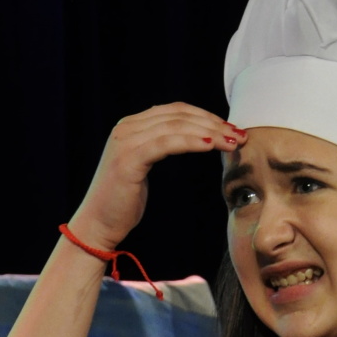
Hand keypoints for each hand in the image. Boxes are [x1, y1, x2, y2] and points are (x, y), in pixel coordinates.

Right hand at [68, 102, 245, 251]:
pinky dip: (191, 142)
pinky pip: (166, 143)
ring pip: (175, 127)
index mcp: (131, 126)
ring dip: (209, 132)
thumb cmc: (123, 202)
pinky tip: (210, 145)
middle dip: (213, 123)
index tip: (230, 129)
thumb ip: (160, 146)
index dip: (206, 116)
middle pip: (178, 115)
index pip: (175, 111)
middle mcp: (126, 127)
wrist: (96, 225)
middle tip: (239, 135)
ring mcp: (126, 141)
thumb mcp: (144, 166)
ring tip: (232, 142)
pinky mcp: (128, 159)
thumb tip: (192, 138)